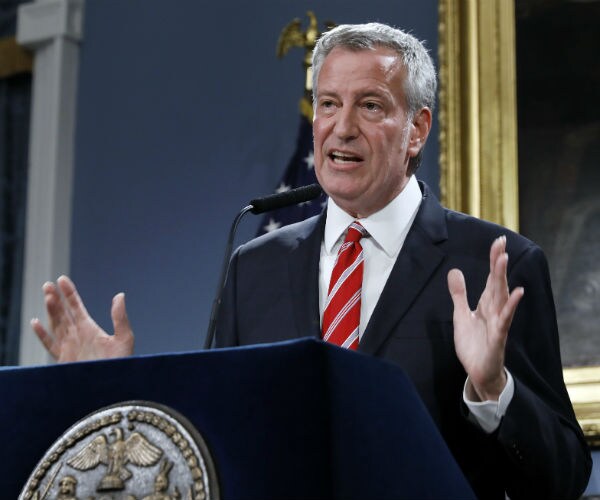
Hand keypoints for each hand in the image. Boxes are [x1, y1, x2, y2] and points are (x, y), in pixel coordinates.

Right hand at [31, 275, 133, 362]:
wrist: (112, 389)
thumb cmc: (121, 365)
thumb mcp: (124, 338)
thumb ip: (120, 317)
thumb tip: (120, 295)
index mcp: (90, 329)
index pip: (76, 307)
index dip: (69, 293)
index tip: (61, 279)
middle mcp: (77, 336)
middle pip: (62, 313)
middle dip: (56, 299)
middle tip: (48, 284)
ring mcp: (68, 347)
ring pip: (55, 325)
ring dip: (50, 311)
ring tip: (47, 296)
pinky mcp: (63, 360)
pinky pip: (49, 345)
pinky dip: (42, 335)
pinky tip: (36, 322)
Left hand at [447, 236, 523, 400]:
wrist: (478, 372)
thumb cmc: (474, 344)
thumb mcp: (460, 315)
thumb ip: (459, 294)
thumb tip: (454, 271)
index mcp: (486, 304)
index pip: (491, 278)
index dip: (494, 260)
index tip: (497, 241)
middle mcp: (495, 310)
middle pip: (497, 282)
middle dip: (498, 262)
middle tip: (501, 242)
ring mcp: (498, 323)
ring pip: (502, 297)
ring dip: (503, 278)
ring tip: (504, 259)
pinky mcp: (498, 337)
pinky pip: (505, 319)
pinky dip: (511, 306)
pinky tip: (517, 293)